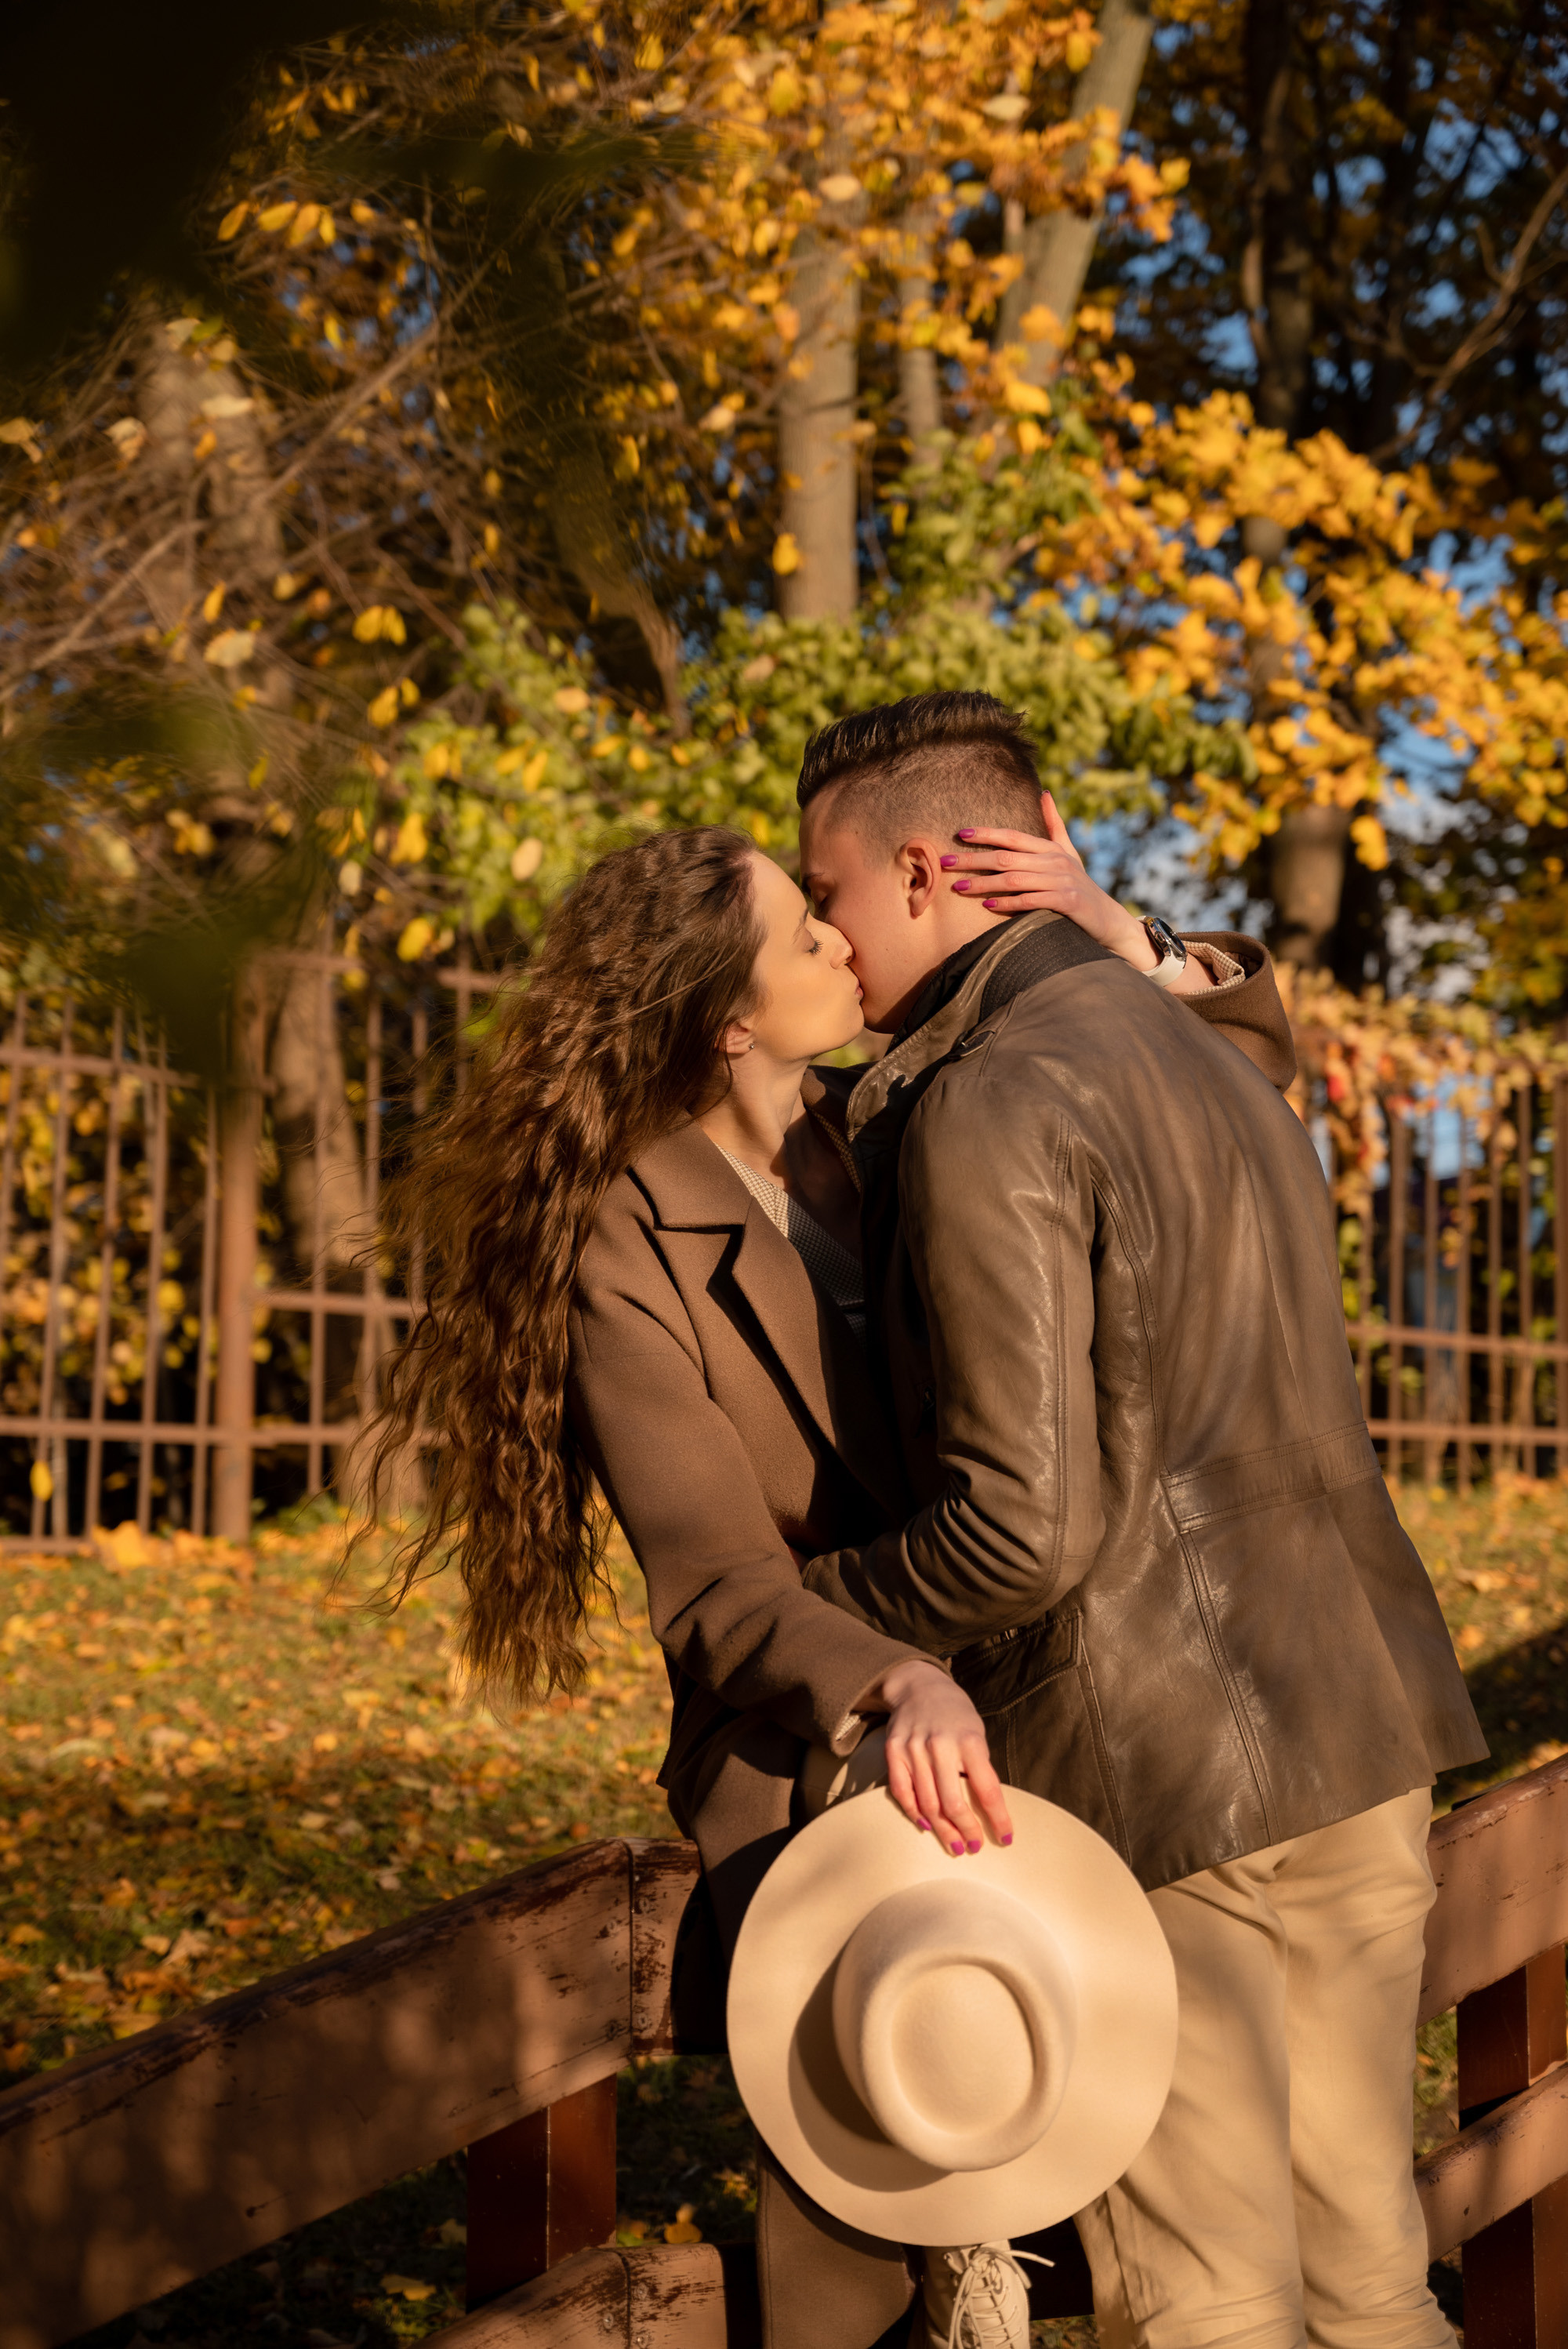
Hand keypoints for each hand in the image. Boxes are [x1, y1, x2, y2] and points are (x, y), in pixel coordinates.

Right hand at [864, 1659, 1013, 1854]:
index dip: (998, 1818)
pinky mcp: (893, 1751)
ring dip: (942, 1830)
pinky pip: (902, 1792)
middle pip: (954, 1803)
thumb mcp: (976, 1732)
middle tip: (973, 1847)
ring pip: (928, 1803)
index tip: (1005, 1838)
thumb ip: (979, 1766)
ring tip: (954, 1845)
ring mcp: (914, 1749)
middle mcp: (941, 1745)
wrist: (919, 1685)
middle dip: (966, 1831)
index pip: (988, 1789)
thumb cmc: (955, 1714)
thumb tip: (986, 1809)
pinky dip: (914, 1812)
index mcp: (970, 1740)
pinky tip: (926, 1825)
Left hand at [941, 791, 1155, 972]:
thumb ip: (1054, 825)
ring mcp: (1061, 882)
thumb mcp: (1068, 853)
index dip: (986, 834)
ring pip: (1014, 879)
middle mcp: (1055, 862)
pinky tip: (987, 905)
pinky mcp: (1067, 902)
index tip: (959, 834)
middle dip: (973, 859)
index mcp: (1051, 849)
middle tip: (945, 863)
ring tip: (959, 887)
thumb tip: (1044, 792)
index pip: (1013, 836)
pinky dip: (1008, 903)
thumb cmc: (1080, 886)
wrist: (1107, 919)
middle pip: (1006, 858)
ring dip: (984, 883)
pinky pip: (1031, 900)